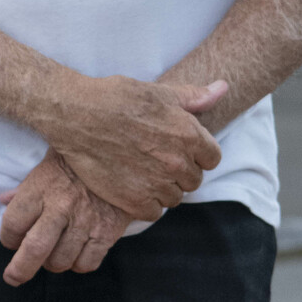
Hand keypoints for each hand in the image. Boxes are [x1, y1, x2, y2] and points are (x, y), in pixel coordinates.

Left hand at [0, 150, 131, 285]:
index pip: (13, 223)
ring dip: (53, 263)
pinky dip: (79, 264)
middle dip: (20, 270)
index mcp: (42, 187)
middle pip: (33, 250)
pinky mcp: (107, 232)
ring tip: (54, 254)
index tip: (11, 240)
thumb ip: (26, 186)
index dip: (7, 238)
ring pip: (60, 261)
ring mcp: (85, 221)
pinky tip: (78, 253)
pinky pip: (87, 263)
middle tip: (13, 277)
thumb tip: (4, 200)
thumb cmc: (82, 160)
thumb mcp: (49, 163)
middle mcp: (61, 207)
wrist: (125, 155)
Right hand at [51, 77, 226, 218]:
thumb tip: (223, 88)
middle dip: (180, 172)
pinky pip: (154, 212)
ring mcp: (157, 184)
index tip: (179, 149)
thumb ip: (194, 97)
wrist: (77, 116)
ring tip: (142, 172)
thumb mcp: (160, 92)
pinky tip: (132, 186)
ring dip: (163, 189)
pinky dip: (146, 204)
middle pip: (194, 180)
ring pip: (174, 197)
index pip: (212, 158)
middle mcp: (177, 162)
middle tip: (156, 159)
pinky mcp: (135, 201)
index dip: (197, 154)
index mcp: (189, 135)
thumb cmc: (117, 99)